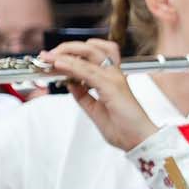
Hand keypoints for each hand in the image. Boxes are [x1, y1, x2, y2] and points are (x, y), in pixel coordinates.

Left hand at [38, 38, 159, 151]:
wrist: (138, 140)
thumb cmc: (124, 128)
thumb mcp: (94, 109)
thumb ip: (82, 95)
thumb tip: (69, 83)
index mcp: (111, 78)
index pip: (92, 55)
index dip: (72, 53)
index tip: (53, 59)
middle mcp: (114, 74)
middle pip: (91, 47)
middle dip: (67, 48)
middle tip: (49, 55)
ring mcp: (114, 78)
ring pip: (89, 53)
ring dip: (66, 52)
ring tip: (50, 56)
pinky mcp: (112, 86)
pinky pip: (87, 71)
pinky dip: (71, 65)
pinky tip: (58, 64)